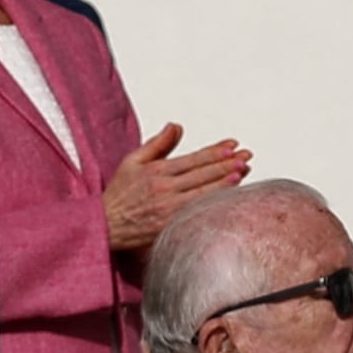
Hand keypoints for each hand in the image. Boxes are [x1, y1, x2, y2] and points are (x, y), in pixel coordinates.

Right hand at [102, 123, 251, 254]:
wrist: (105, 225)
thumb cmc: (119, 194)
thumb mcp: (132, 161)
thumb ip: (157, 144)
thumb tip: (176, 127)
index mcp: (158, 171)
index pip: (195, 158)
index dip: (216, 151)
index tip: (233, 146)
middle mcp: (166, 188)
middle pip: (204, 174)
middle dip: (228, 163)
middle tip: (247, 156)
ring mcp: (170, 208)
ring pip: (205, 192)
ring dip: (227, 181)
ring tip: (244, 171)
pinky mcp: (172, 225)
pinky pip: (198, 211)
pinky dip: (215, 202)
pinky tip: (228, 197)